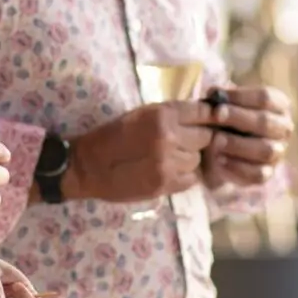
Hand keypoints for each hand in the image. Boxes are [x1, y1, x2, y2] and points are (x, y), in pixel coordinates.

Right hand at [63, 103, 213, 202]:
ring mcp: (169, 164)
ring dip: (189, 159)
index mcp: (162, 115)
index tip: (210, 121)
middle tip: (182, 142)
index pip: (204, 113)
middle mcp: (169, 137)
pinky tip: (168, 171)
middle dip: (198, 139)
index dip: (209, 117)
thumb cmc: (112, 134)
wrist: (87, 166)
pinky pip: (191, 179)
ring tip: (169, 158)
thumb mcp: (141, 114)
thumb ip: (172, 114)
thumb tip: (204, 113)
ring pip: (198, 160)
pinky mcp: (166, 185)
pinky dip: (184, 176)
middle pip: (206, 138)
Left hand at [202, 85, 292, 186]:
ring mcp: (278, 152)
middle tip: (216, 115)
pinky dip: (237, 167)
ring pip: (265, 150)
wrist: (219, 150)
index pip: (265, 97)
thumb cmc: (225, 120)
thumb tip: (214, 92)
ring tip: (215, 140)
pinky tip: (219, 160)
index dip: (240, 96)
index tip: (216, 95)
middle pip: (265, 122)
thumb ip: (220, 98)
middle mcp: (283, 128)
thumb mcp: (222, 105)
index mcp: (277, 106)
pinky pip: (258, 173)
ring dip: (238, 144)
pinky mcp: (267, 173)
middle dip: (238, 117)